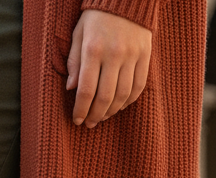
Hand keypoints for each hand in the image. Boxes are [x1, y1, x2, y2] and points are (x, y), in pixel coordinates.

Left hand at [66, 10, 151, 127]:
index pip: (86, 90)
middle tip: (90, 124)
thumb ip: (74, 62)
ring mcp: (132, 56)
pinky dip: (129, 101)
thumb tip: (71, 88)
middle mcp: (114, 54)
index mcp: (93, 50)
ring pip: (123, 95)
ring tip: (103, 117)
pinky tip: (119, 106)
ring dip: (111, 111)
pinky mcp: (145, 55)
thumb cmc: (97, 16)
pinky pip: (138, 86)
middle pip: (105, 97)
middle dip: (95, 115)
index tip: (77, 120)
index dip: (81, 109)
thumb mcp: (79, 34)